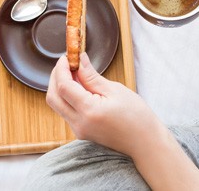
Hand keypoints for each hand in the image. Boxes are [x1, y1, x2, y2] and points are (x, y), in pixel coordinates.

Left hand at [46, 53, 166, 158]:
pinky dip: (67, 97)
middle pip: (53, 97)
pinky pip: (66, 111)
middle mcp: (79, 123)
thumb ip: (92, 76)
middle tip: (67, 62)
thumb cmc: (136, 116)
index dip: (61, 69)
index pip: (63, 86)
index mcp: (88, 111)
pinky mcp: (81, 131)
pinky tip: (79, 86)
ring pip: (57, 105)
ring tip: (75, 72)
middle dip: (55, 77)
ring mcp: (79, 130)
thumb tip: (79, 61)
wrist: (145, 142)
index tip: (67, 56)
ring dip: (60, 86)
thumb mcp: (115, 90)